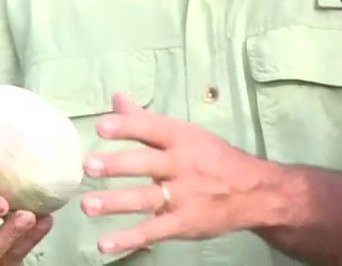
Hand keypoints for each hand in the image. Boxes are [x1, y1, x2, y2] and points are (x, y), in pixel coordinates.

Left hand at [80, 93, 272, 254]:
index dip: (127, 126)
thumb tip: (116, 97)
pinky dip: (129, 239)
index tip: (101, 127)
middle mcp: (182, 165)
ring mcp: (184, 196)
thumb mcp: (185, 133)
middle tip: (89, 165)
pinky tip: (105, 244)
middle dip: (117, 165)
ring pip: (146, 199)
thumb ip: (145, 120)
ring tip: (88, 205)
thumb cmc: (211, 158)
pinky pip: (153, 231)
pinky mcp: (184, 223)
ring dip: (116, 202)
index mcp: (181, 138)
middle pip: (147, 163)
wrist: (253, 192)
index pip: (152, 129)